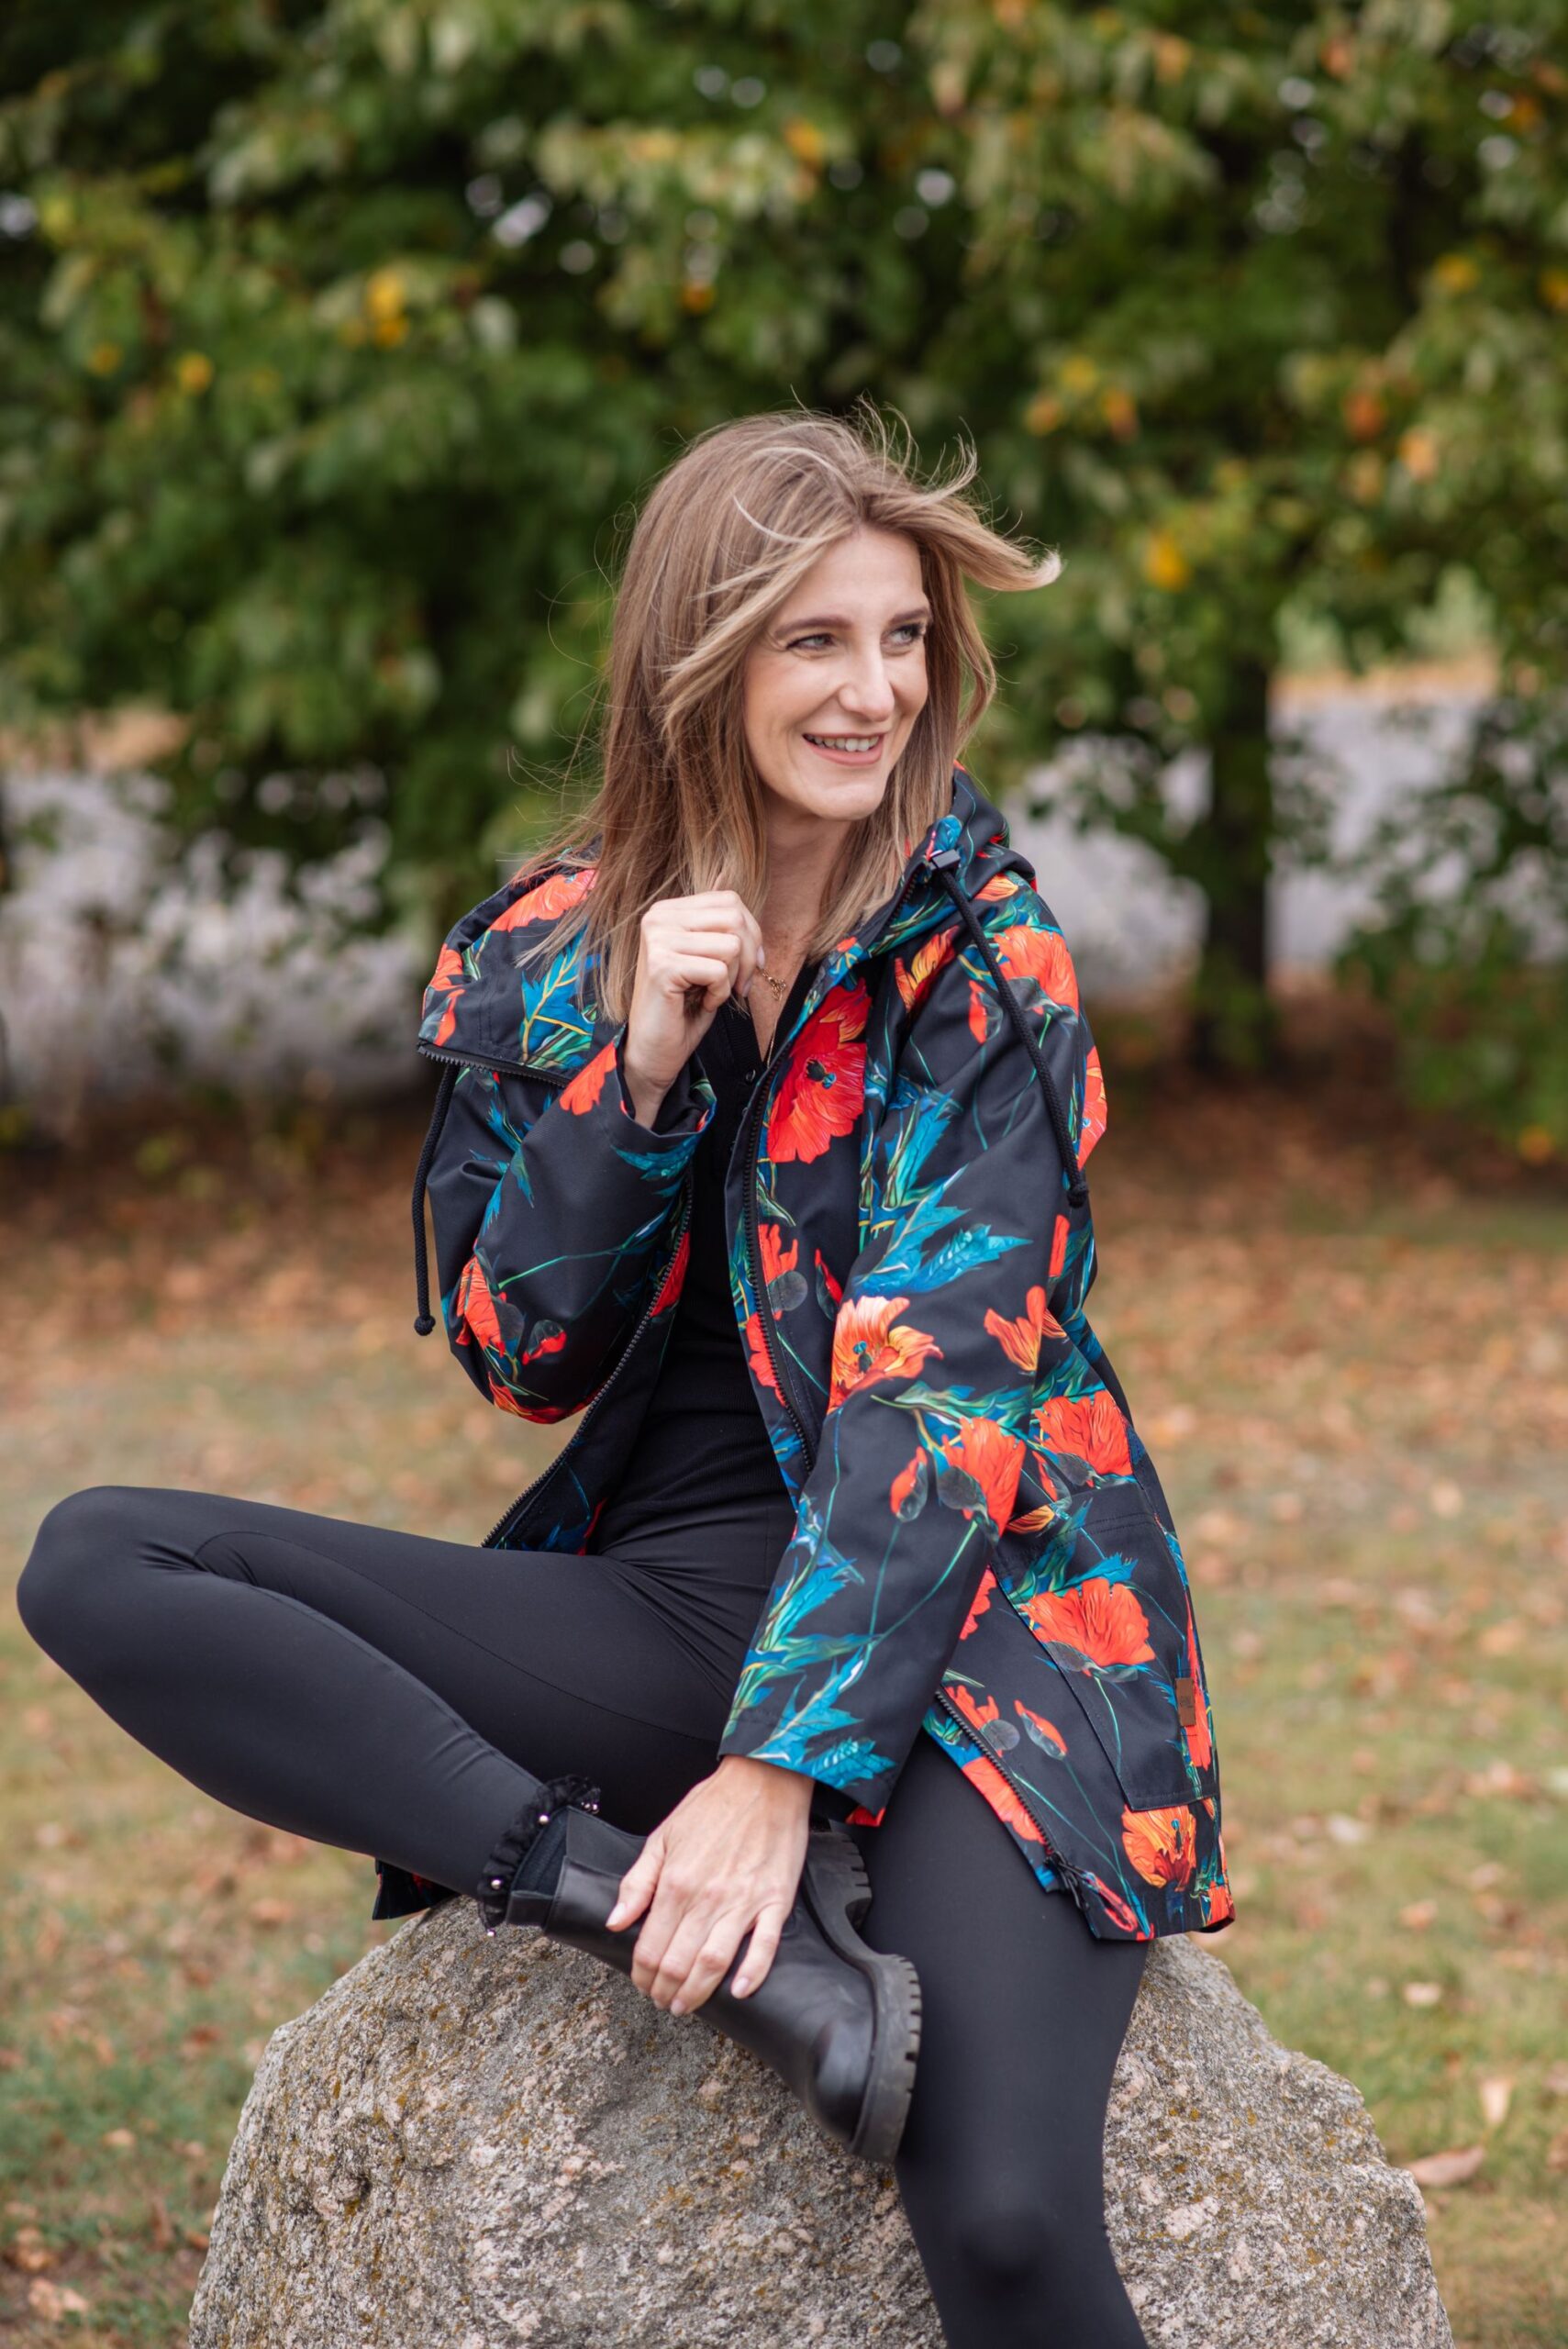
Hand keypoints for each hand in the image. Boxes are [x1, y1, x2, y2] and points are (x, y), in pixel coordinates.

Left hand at [603, 1755, 813, 2013]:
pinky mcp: (775, 1901)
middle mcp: (706, 1898)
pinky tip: (740, 1991)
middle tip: (661, 2001)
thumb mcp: (662, 1836)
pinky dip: (752, 1974)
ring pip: (714, 1964)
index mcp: (675, 1883)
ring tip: (687, 2005)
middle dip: (664, 1991)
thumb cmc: (713, 1806)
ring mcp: (743, 1902)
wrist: (764, 1781)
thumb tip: (617, 1922)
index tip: (641, 1983)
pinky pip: (764, 1947)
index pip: (650, 1947)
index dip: (641, 1974)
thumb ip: (637, 1882)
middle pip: (678, 1963)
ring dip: (697, 1993)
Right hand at [621, 888, 764, 1125]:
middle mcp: (657, 917)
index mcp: (668, 910)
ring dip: (732, 979)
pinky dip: (719, 994)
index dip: (752, 934)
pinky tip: (699, 1003)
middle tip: (736, 986)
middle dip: (747, 957)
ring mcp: (656, 938)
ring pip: (730, 945)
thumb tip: (725, 870)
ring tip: (712, 995)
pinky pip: (718, 970)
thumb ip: (715, 919)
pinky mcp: (661, 965)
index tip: (748, 968)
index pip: (731, 900)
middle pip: (734, 917)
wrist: (655, 1050)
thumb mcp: (707, 956)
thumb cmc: (684, 1007)